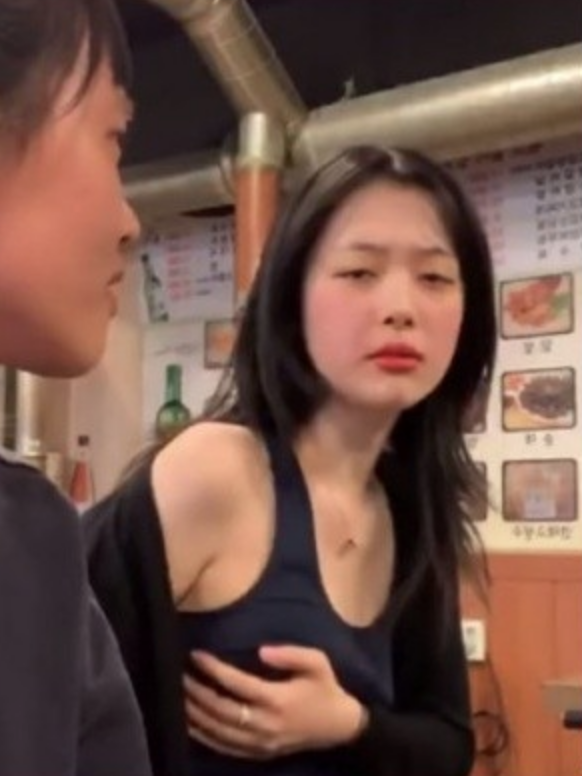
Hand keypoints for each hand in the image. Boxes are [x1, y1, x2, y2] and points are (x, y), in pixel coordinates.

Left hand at [183, 645, 366, 759]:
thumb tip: (261, 650)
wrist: (339, 727)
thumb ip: (291, 654)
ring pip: (218, 732)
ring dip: (195, 714)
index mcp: (277, 700)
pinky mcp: (258, 753)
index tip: (197, 655)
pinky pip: (224, 747)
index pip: (237, 684)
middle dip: (196, 692)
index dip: (214, 669)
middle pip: (221, 710)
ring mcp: (259, 742)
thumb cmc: (326, 689)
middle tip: (179, 674)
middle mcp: (264, 724)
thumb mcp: (318, 662)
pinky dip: (204, 735)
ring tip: (180, 694)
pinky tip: (191, 722)